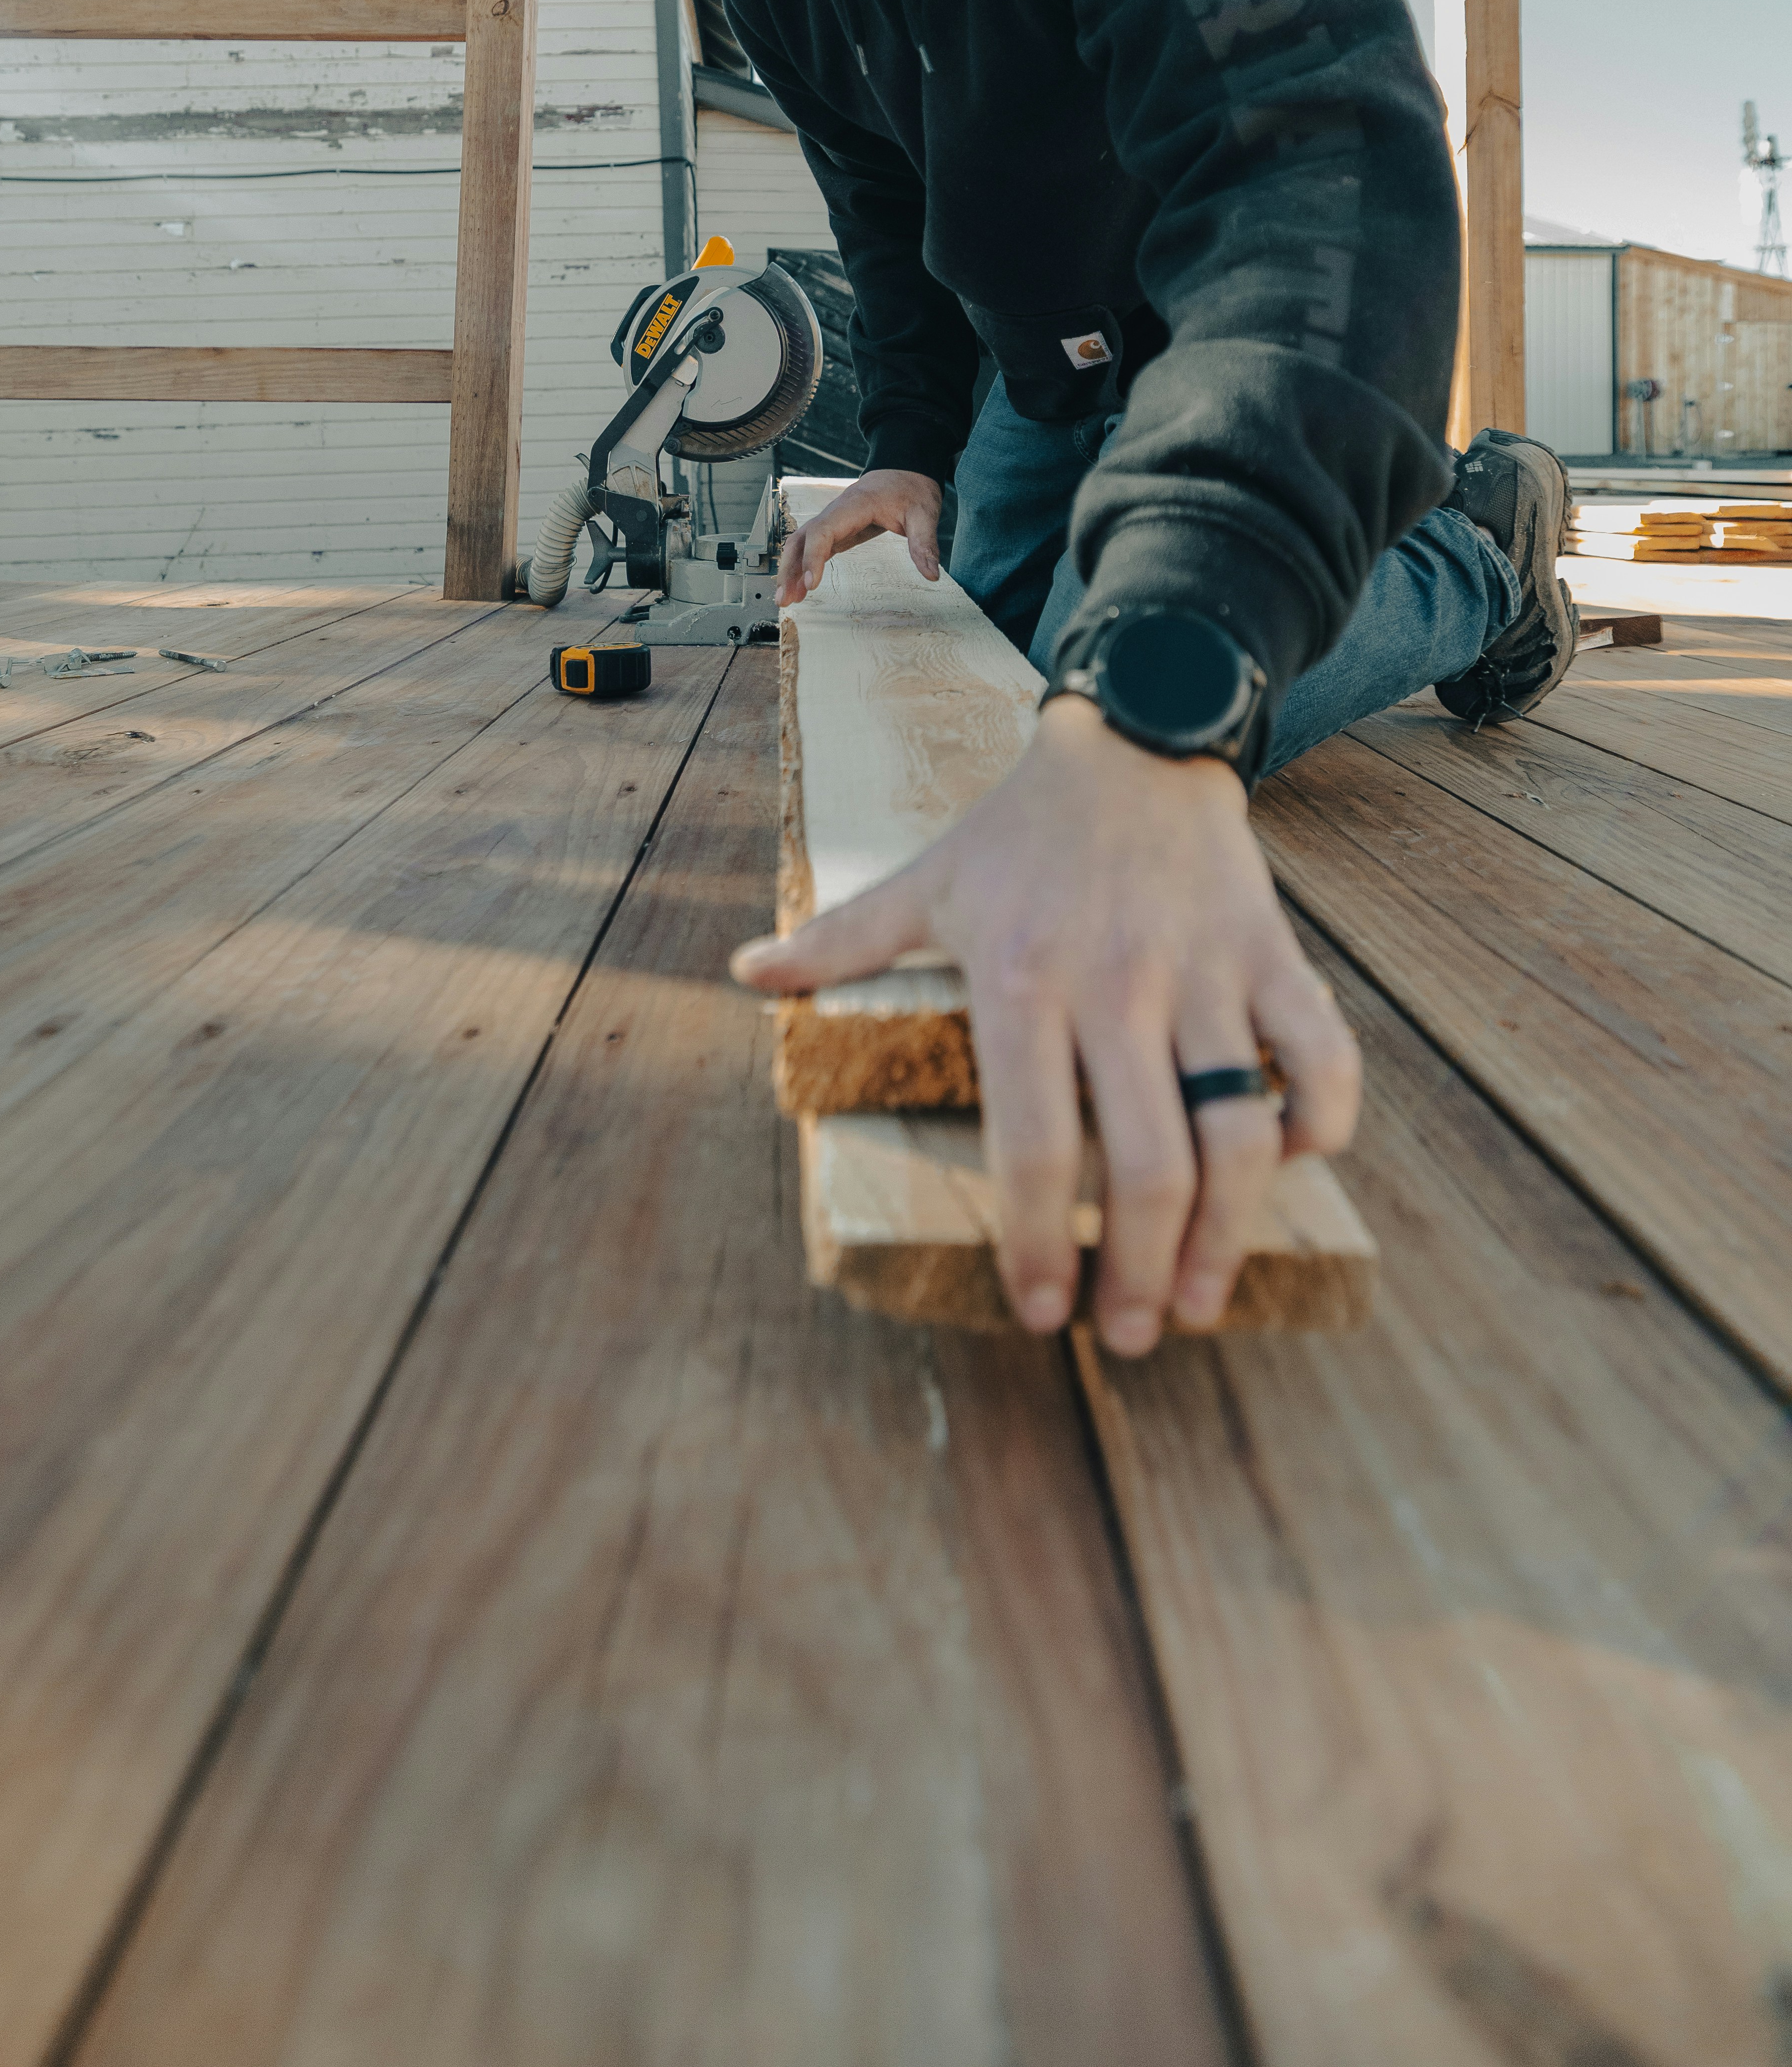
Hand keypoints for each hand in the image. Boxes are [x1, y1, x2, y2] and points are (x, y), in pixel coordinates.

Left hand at [732, 694, 1359, 1350]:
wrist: (1135, 733)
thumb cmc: (1019, 827)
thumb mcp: (927, 879)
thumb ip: (842, 940)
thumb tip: (745, 974)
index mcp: (1022, 979)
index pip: (1032, 1145)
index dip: (1034, 1242)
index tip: (1038, 1312)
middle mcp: (1118, 984)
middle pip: (1147, 1166)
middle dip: (1138, 1271)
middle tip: (1127, 1334)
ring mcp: (1205, 973)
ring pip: (1239, 1134)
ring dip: (1229, 1234)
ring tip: (1200, 1299)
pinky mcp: (1273, 954)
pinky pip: (1322, 1060)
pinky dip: (1320, 1126)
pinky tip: (1290, 1168)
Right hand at [777, 468, 942, 607]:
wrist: (905, 470)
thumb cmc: (911, 489)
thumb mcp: (924, 514)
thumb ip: (925, 543)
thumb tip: (932, 574)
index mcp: (854, 505)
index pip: (824, 531)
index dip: (813, 557)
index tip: (811, 584)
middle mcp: (836, 511)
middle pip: (801, 538)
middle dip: (789, 568)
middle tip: (785, 599)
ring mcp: (833, 519)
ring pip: (801, 542)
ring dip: (790, 569)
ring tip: (786, 599)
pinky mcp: (836, 528)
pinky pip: (812, 546)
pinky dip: (801, 565)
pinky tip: (800, 586)